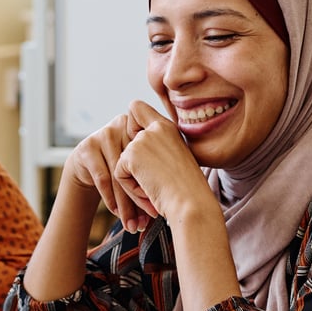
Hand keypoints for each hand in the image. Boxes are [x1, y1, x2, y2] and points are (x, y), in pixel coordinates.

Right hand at [62, 113, 153, 232]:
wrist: (89, 163)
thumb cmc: (123, 167)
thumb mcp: (139, 164)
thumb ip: (154, 174)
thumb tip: (173, 206)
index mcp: (142, 127)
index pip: (151, 158)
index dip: (155, 184)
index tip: (159, 208)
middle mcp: (123, 126)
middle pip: (134, 167)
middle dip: (141, 198)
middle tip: (148, 221)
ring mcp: (103, 134)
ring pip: (119, 174)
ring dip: (126, 204)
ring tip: (132, 224)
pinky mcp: (87, 147)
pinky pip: (103, 177)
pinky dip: (111, 198)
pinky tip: (117, 213)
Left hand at [112, 101, 213, 221]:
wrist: (192, 203)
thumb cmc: (187, 190)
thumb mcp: (175, 160)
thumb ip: (156, 148)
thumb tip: (131, 150)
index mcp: (167, 127)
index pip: (136, 107)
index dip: (131, 126)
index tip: (144, 151)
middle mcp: (155, 127)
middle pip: (123, 138)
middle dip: (132, 164)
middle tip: (154, 180)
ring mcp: (143, 139)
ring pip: (122, 161)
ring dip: (134, 180)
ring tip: (156, 189)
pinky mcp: (131, 154)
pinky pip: (119, 174)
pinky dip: (131, 189)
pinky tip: (150, 192)